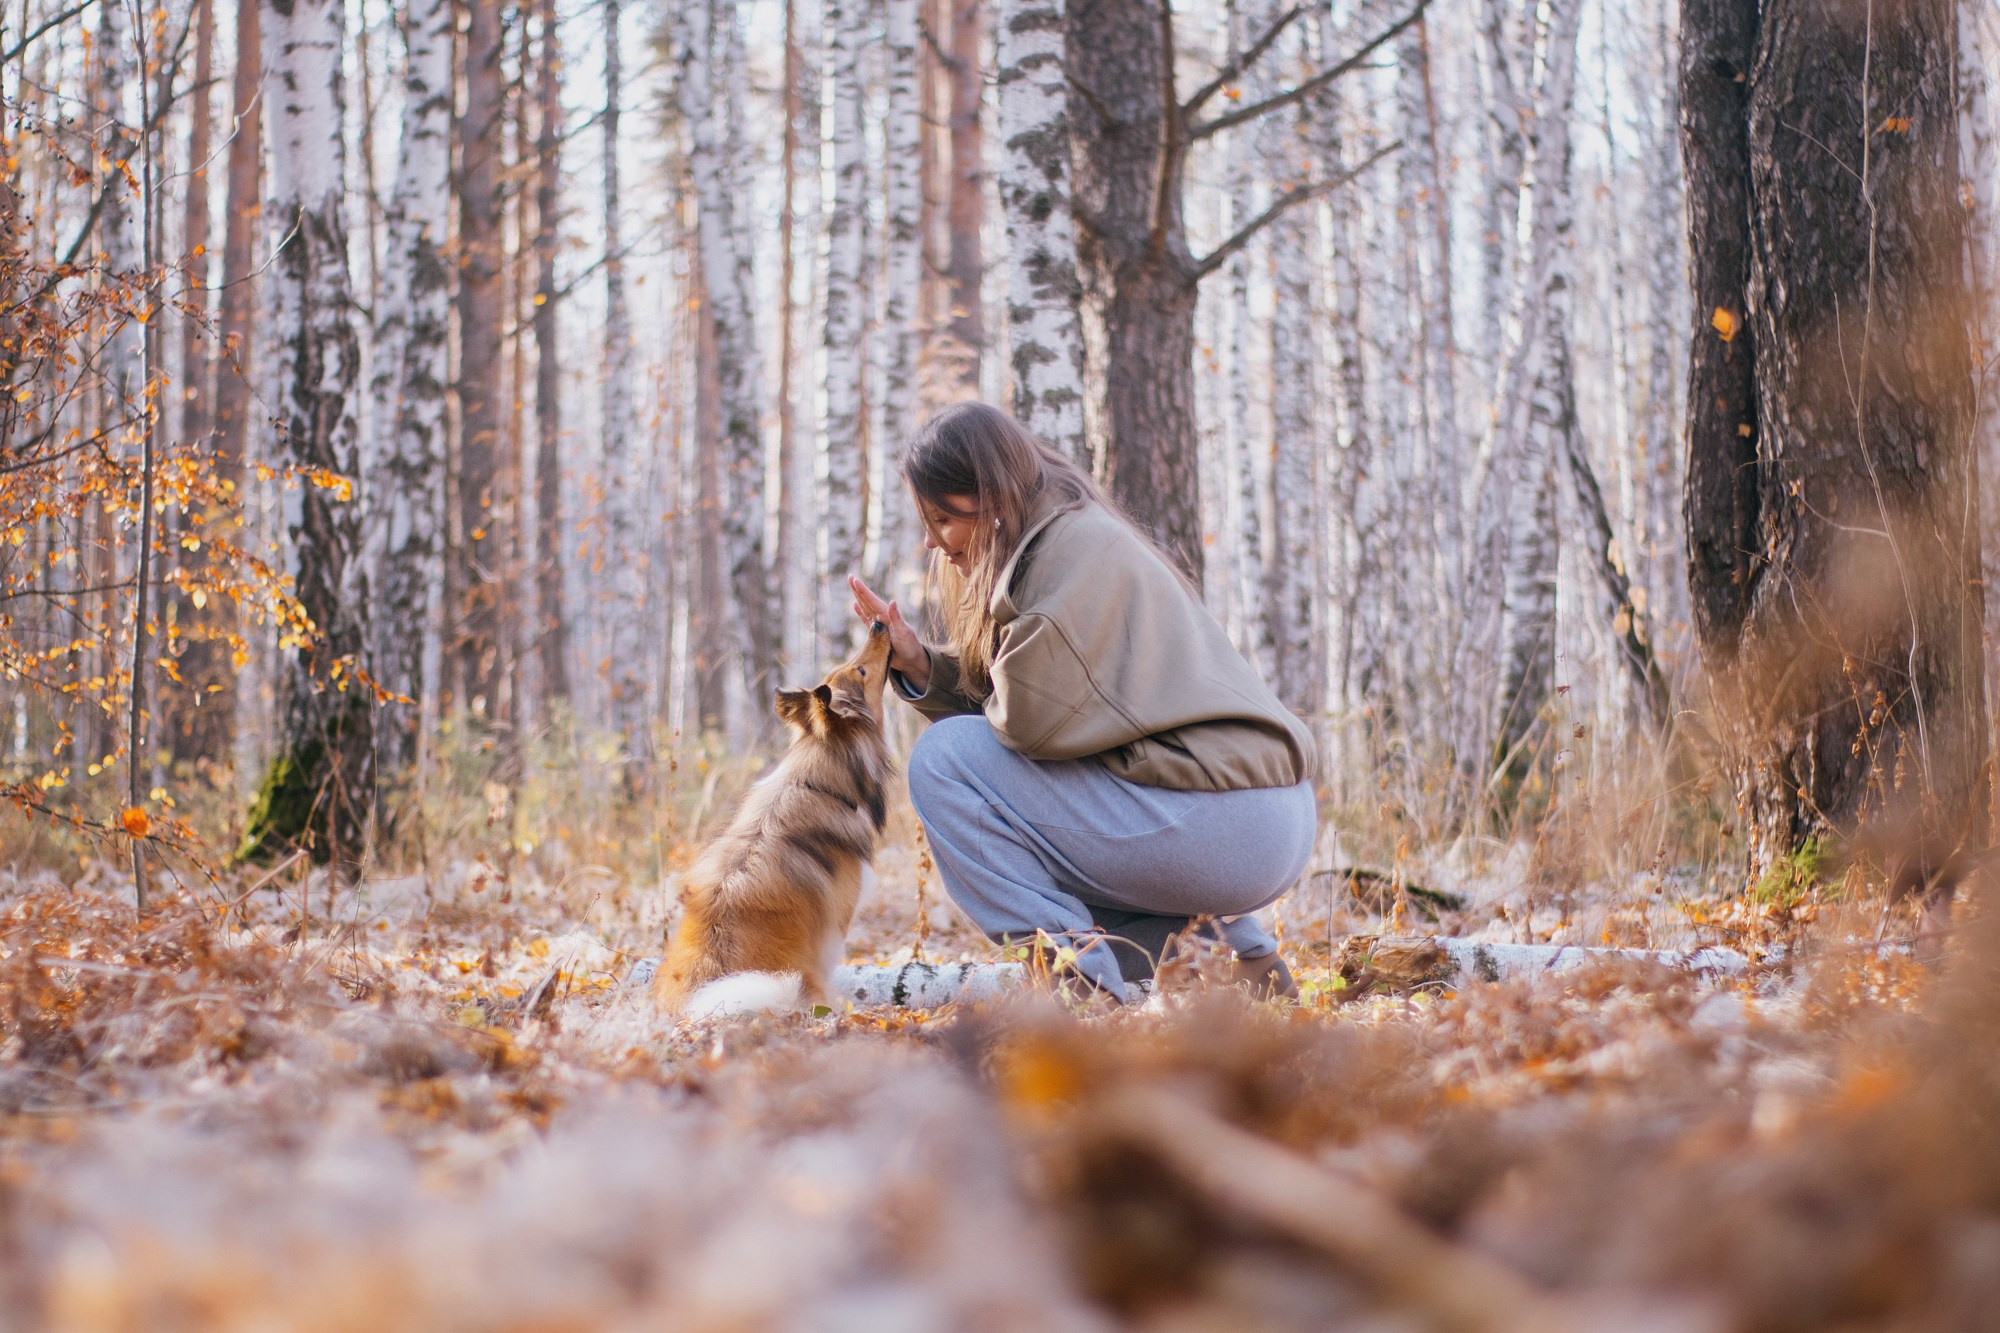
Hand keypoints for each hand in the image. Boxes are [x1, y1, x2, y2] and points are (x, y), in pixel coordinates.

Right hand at [848, 574, 929, 692]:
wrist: (911, 661)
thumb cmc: (910, 646)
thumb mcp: (904, 632)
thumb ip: (896, 618)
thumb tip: (892, 601)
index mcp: (888, 616)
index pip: (873, 601)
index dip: (863, 591)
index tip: (854, 580)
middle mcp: (883, 618)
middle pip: (867, 601)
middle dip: (859, 590)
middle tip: (850, 577)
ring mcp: (879, 625)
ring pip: (865, 608)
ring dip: (858, 598)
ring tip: (852, 586)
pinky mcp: (875, 634)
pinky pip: (865, 621)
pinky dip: (860, 613)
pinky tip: (855, 605)